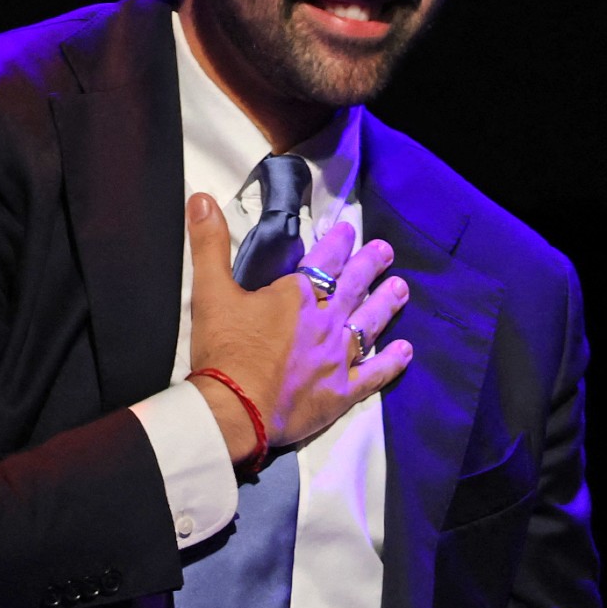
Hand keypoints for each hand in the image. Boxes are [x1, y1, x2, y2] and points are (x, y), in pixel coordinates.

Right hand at [185, 192, 413, 460]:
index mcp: (297, 296)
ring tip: (401, 289)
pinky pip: (373, 375)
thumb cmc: (224, 350)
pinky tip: (405, 351)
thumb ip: (208, 243)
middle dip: (370, 266)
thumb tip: (201, 197)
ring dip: (386, 305)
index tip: (350, 230)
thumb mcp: (210, 291)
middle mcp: (325, 322)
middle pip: (354, 287)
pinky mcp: (341, 392)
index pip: (324, 261)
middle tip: (386, 252)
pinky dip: (390, 363)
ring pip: (369, 325)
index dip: (338, 243)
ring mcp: (337, 358)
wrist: (234, 410)